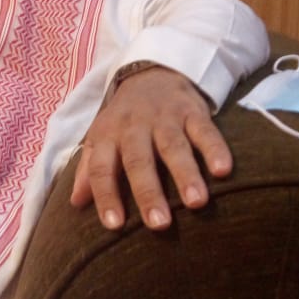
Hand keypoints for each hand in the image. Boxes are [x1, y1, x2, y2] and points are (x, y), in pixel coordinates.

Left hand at [70, 66, 232, 230]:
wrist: (150, 73)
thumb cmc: (123, 120)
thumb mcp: (99, 138)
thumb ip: (88, 170)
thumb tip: (75, 203)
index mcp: (107, 136)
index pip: (101, 168)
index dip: (106, 196)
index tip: (114, 225)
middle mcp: (134, 127)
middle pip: (139, 161)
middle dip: (148, 192)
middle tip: (159, 224)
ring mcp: (165, 118)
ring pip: (174, 147)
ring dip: (185, 175)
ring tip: (197, 203)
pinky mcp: (193, 112)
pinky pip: (205, 130)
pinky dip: (215, 149)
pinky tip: (223, 170)